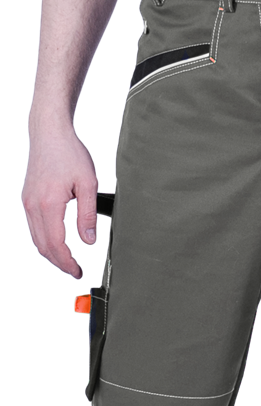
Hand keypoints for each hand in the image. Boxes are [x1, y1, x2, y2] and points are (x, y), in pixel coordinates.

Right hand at [22, 124, 98, 279]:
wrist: (49, 133)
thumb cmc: (70, 153)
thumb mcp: (88, 184)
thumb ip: (88, 215)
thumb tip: (89, 241)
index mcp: (49, 204)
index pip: (56, 245)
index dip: (67, 263)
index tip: (78, 272)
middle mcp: (33, 206)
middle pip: (43, 246)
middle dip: (58, 263)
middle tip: (74, 271)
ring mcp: (27, 202)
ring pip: (36, 239)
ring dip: (51, 253)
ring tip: (67, 260)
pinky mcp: (27, 198)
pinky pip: (33, 227)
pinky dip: (45, 240)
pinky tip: (57, 241)